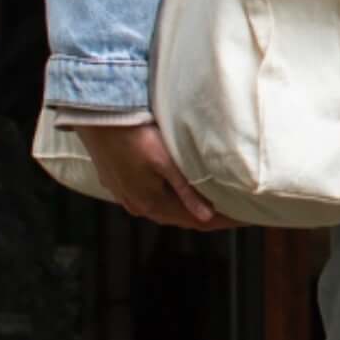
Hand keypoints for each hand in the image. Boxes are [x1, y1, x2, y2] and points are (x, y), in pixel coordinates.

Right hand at [78, 121, 235, 230]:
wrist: (94, 117)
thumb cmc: (132, 134)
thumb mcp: (163, 161)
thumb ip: (185, 190)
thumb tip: (206, 217)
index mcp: (151, 203)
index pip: (195, 221)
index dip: (221, 221)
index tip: (245, 218)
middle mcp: (137, 204)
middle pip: (181, 217)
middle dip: (208, 217)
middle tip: (236, 212)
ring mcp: (125, 195)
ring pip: (165, 209)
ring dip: (188, 209)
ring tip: (213, 205)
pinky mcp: (118, 182)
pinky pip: (151, 199)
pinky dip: (171, 200)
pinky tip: (177, 194)